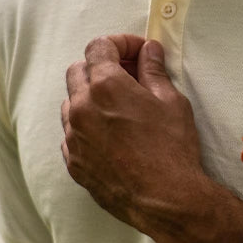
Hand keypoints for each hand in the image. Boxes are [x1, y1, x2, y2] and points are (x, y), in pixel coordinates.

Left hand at [61, 35, 204, 232]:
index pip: (98, 47)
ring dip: (90, 97)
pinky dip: (86, 126)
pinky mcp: (74, 162)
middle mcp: (81, 108)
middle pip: (77, 70)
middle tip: (129, 75)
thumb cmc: (172, 148)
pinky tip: (111, 135)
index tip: (137, 52)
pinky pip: (71, 134)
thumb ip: (153, 71)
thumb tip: (149, 51)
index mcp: (105, 86)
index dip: (119, 43)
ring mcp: (73, 137)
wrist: (165, 199)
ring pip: (70, 102)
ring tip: (119, 107)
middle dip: (101, 66)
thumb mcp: (171, 101)